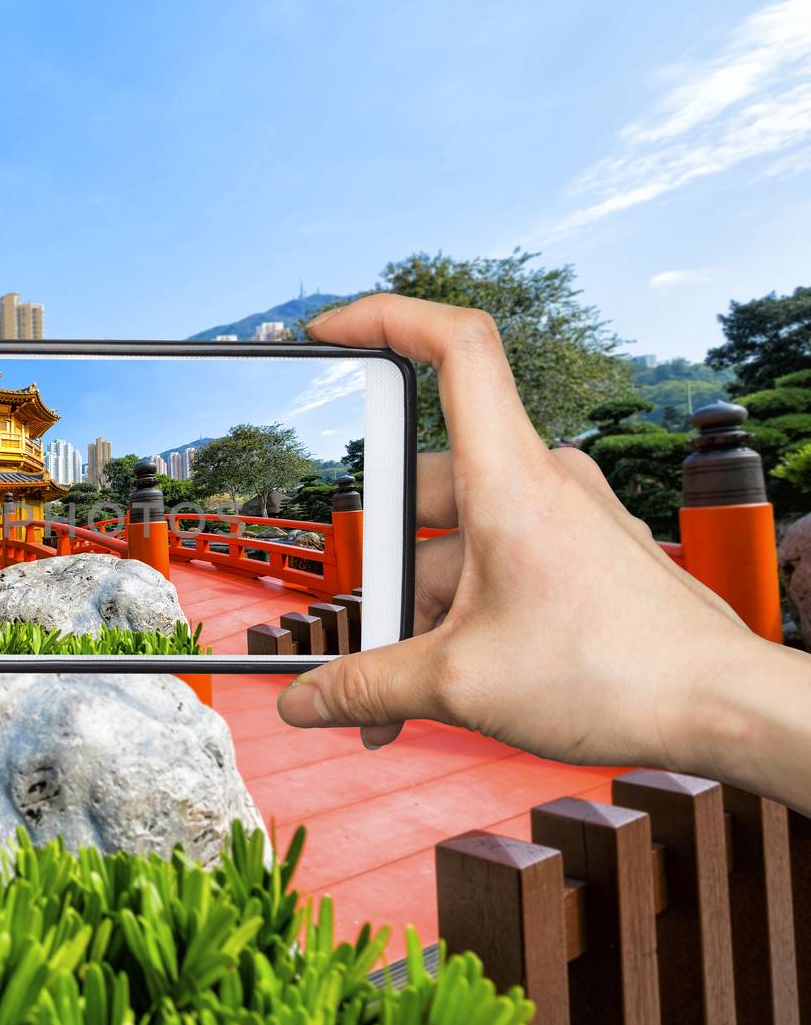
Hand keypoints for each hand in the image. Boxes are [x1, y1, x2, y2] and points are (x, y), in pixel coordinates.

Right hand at [277, 294, 771, 777]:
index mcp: (509, 479)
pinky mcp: (576, 553)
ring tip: (397, 687)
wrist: (721, 708)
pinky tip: (441, 679)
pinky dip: (456, 614)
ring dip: (415, 609)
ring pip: (454, 538)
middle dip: (378, 566)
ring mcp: (562, 516)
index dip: (386, 317)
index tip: (331, 330)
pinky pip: (492, 564)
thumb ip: (365, 687)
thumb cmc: (619, 673)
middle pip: (423, 485)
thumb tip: (303, 700)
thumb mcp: (459, 684)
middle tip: (361, 630)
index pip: (454, 346)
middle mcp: (539, 481)